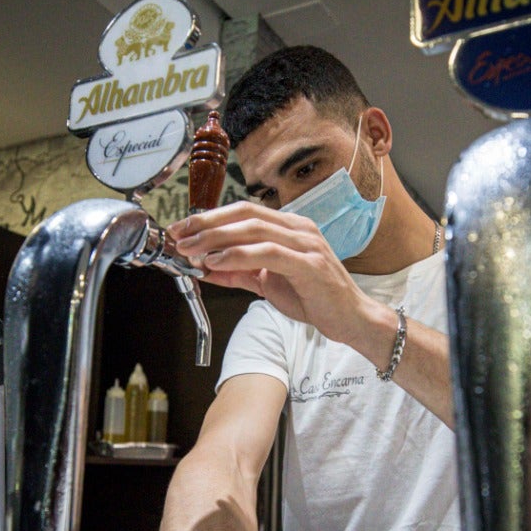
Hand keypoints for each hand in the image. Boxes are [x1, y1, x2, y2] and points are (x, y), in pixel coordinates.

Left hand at [169, 202, 379, 346]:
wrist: (350, 319)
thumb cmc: (314, 298)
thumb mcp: (268, 283)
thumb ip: (238, 272)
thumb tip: (205, 267)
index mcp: (289, 227)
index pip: (243, 211)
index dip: (210, 217)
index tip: (183, 230)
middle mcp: (298, 228)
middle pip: (244, 213)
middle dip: (206, 223)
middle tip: (180, 235)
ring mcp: (306, 243)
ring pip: (253, 228)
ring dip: (216, 237)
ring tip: (192, 250)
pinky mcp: (310, 263)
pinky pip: (268, 253)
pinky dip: (238, 255)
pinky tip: (216, 261)